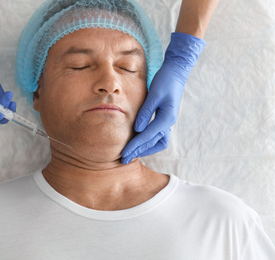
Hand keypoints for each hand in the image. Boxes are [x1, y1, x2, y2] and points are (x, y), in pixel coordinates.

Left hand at [121, 32, 205, 163]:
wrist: (176, 72)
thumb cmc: (164, 81)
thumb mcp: (153, 95)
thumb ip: (145, 112)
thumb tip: (137, 129)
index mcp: (166, 118)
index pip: (147, 136)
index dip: (134, 146)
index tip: (124, 154)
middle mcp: (168, 122)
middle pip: (152, 142)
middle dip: (138, 151)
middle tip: (124, 159)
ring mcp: (167, 121)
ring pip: (157, 142)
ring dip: (145, 149)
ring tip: (132, 153)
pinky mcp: (164, 118)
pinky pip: (158, 135)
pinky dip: (149, 141)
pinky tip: (139, 141)